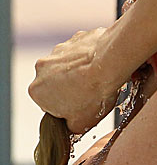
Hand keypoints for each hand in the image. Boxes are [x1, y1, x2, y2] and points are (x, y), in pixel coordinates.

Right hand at [29, 0, 146, 133]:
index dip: (67, 107)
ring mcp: (59, 49)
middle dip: (73, 87)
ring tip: (101, 79)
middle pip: (58, 82)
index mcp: (36, 90)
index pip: (49, 103)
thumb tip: (72, 124)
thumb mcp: (81, 124)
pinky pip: (85, 51)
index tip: (82, 107)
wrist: (111, 64)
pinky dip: (93, 57)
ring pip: (71, 64)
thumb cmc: (95, 94)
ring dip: (82, 70)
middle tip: (93, 93)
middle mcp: (42, 67)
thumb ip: (70, 126)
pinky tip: (105, 65)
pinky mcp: (77, 37)